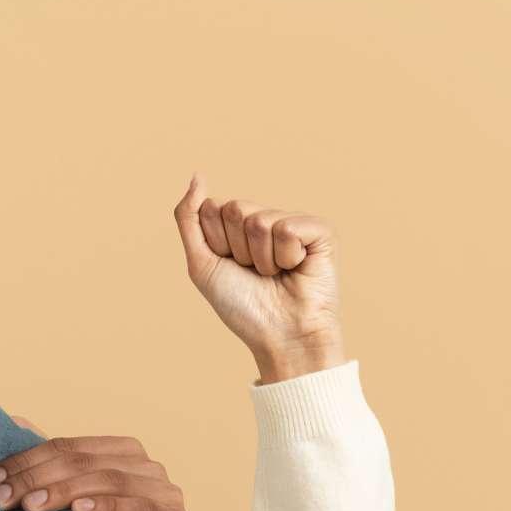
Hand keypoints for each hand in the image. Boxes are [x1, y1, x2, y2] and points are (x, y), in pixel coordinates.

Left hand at [0, 414, 194, 510]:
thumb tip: (16, 422)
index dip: (27, 460)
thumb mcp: (82, 496)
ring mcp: (164, 491)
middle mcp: (146, 465)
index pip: (67, 447)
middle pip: (82, 462)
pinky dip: (108, 507)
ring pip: (107, 480)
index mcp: (122, 451)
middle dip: (36, 479)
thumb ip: (55, 464)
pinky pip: (140, 508)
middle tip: (3, 497)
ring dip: (64, 492)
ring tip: (31, 505)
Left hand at [173, 174, 346, 381]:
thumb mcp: (202, 263)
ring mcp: (294, 223)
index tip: (231, 267)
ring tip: (276, 274)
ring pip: (259, 220)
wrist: (279, 335)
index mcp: (237, 226)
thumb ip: (190, 218)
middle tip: (255, 273)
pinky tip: (296, 269)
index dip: (215, 244)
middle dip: (237, 249)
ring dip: (261, 258)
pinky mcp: (320, 230)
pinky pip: (288, 228)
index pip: (212, 208)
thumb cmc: (242, 306)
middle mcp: (266, 220)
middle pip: (233, 209)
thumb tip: (197, 175)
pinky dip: (286, 256)